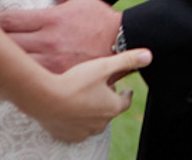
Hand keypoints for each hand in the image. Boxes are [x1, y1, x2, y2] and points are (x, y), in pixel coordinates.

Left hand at [0, 0, 120, 73]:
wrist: (125, 42)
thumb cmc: (100, 20)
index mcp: (51, 20)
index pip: (10, 20)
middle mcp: (48, 41)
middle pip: (6, 42)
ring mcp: (51, 62)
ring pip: (14, 62)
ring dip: (0, 60)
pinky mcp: (57, 77)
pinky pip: (29, 80)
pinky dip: (16, 77)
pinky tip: (7, 75)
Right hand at [26, 49, 151, 142]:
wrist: (43, 98)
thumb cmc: (75, 82)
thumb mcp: (103, 66)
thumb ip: (126, 61)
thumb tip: (148, 56)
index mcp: (112, 107)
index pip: (125, 102)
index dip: (126, 94)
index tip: (126, 90)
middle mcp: (100, 123)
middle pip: (109, 112)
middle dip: (108, 102)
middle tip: (102, 90)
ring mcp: (83, 131)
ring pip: (94, 123)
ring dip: (93, 112)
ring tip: (86, 100)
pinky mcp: (67, 135)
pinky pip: (77, 130)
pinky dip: (77, 122)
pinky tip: (71, 112)